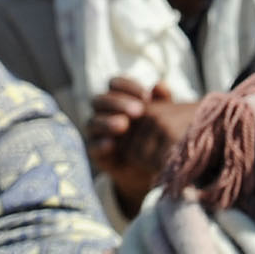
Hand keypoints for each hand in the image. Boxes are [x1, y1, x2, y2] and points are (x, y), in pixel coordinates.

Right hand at [83, 79, 197, 209]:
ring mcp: (97, 133)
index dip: (127, 86)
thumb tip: (160, 85)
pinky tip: (112, 144)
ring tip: (124, 125)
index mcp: (118, 99)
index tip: (146, 96)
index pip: (114, 84)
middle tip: (137, 111)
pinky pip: (91, 146)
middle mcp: (103, 113)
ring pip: (92, 121)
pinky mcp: (95, 152)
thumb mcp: (163, 119)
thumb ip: (162, 102)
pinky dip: (100, 144)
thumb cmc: (157, 137)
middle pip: (99, 100)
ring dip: (107, 121)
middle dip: (117, 103)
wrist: (151, 169)